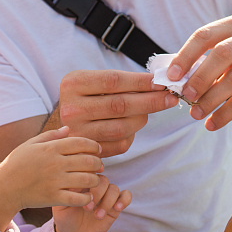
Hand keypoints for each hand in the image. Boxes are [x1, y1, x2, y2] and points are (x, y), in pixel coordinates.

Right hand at [0, 126, 104, 231]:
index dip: (93, 145)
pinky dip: (87, 197)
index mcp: (50, 148)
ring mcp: (55, 181)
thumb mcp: (30, 144)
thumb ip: (50, 135)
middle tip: (99, 165)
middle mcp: (55, 163)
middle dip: (97, 163)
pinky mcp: (53, 198)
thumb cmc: (17, 163)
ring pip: (87, 179)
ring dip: (95, 179)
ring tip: (94, 179)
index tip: (97, 150)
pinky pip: (78, 198)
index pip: (80, 143)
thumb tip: (68, 129)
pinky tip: (87, 195)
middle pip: (87, 161)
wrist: (4, 188)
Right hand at [53, 69, 178, 156]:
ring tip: (151, 109)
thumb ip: (121, 82)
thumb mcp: (93, 81)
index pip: (113, 81)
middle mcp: (72, 109)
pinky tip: (133, 125)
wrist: (61, 124)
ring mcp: (79, 133)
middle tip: (170, 97)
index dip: (141, 82)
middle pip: (120, 105)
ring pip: (122, 127)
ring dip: (143, 118)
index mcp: (73, 84)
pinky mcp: (89, 150)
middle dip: (151, 101)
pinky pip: (121, 144)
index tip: (161, 82)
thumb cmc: (86, 97)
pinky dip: (133, 134)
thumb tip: (159, 84)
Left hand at [53, 175, 131, 231]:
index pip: (90, 171)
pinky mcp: (115, 205)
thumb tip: (77, 184)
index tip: (83, 192)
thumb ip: (68, 195)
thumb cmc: (65, 218)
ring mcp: (106, 195)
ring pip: (114, 188)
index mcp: (82, 181)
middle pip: (103, 180)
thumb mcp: (61, 207)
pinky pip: (126, 195)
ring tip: (97, 216)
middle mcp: (95, 186)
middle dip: (97, 194)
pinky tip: (117, 208)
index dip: (89, 178)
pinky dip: (124, 200)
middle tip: (88, 208)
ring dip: (107, 202)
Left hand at [167, 15, 231, 130]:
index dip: (185, 56)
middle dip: (199, 77)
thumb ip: (205, 60)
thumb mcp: (230, 52)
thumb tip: (174, 79)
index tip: (171, 76)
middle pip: (220, 54)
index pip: (205, 36)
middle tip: (185, 95)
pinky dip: (226, 114)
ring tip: (195, 113)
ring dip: (211, 99)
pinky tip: (212, 124)